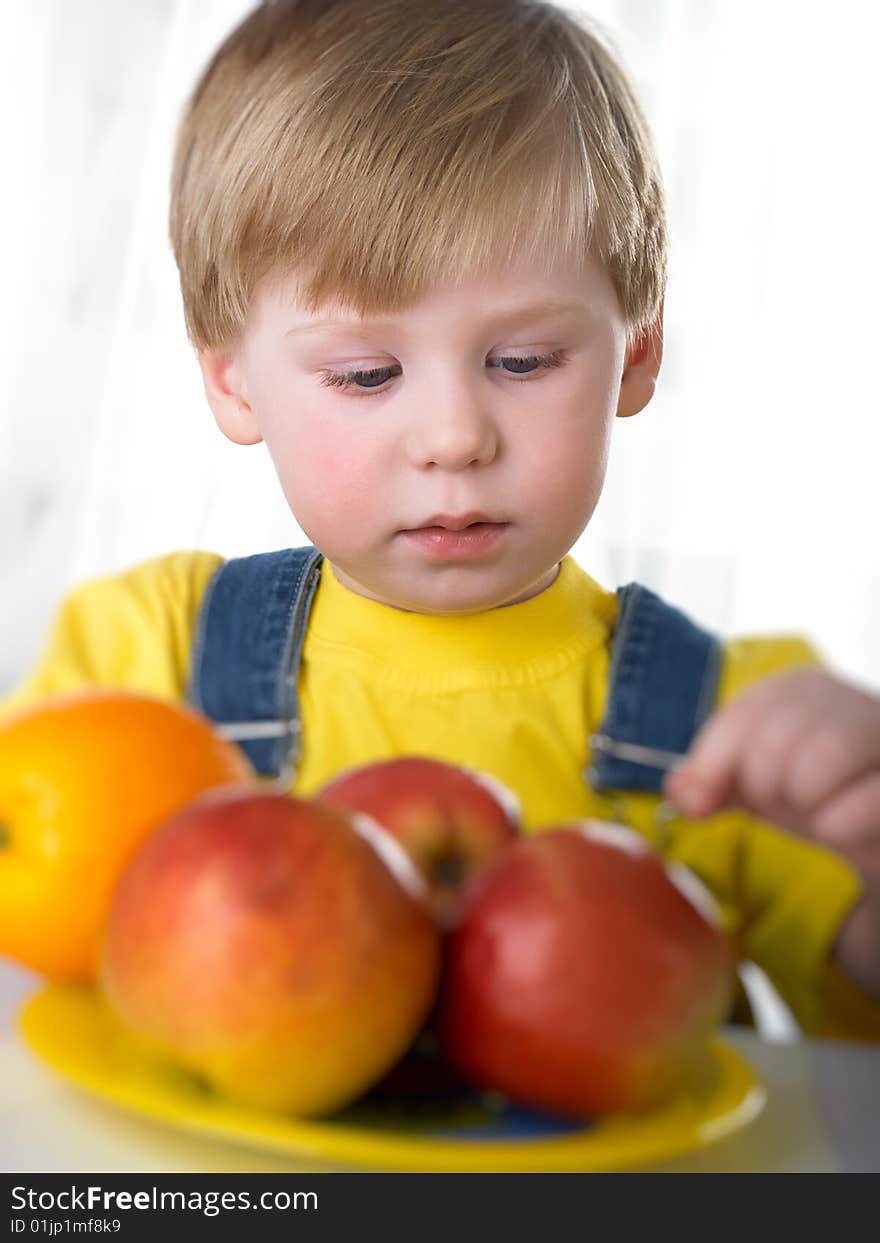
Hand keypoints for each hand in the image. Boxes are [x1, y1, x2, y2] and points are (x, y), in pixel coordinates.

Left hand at [663, 669, 879, 887]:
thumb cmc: (821, 793)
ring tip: (813, 810)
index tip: (701, 804)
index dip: (713, 761)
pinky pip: (869, 797)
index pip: (745, 711)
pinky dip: (837, 823)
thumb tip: (678, 789)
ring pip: (825, 753)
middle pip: (776, 735)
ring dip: (802, 798)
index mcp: (801, 689)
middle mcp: (847, 699)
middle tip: (779, 803)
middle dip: (762, 785)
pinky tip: (835, 829)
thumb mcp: (758, 784)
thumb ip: (712, 782)